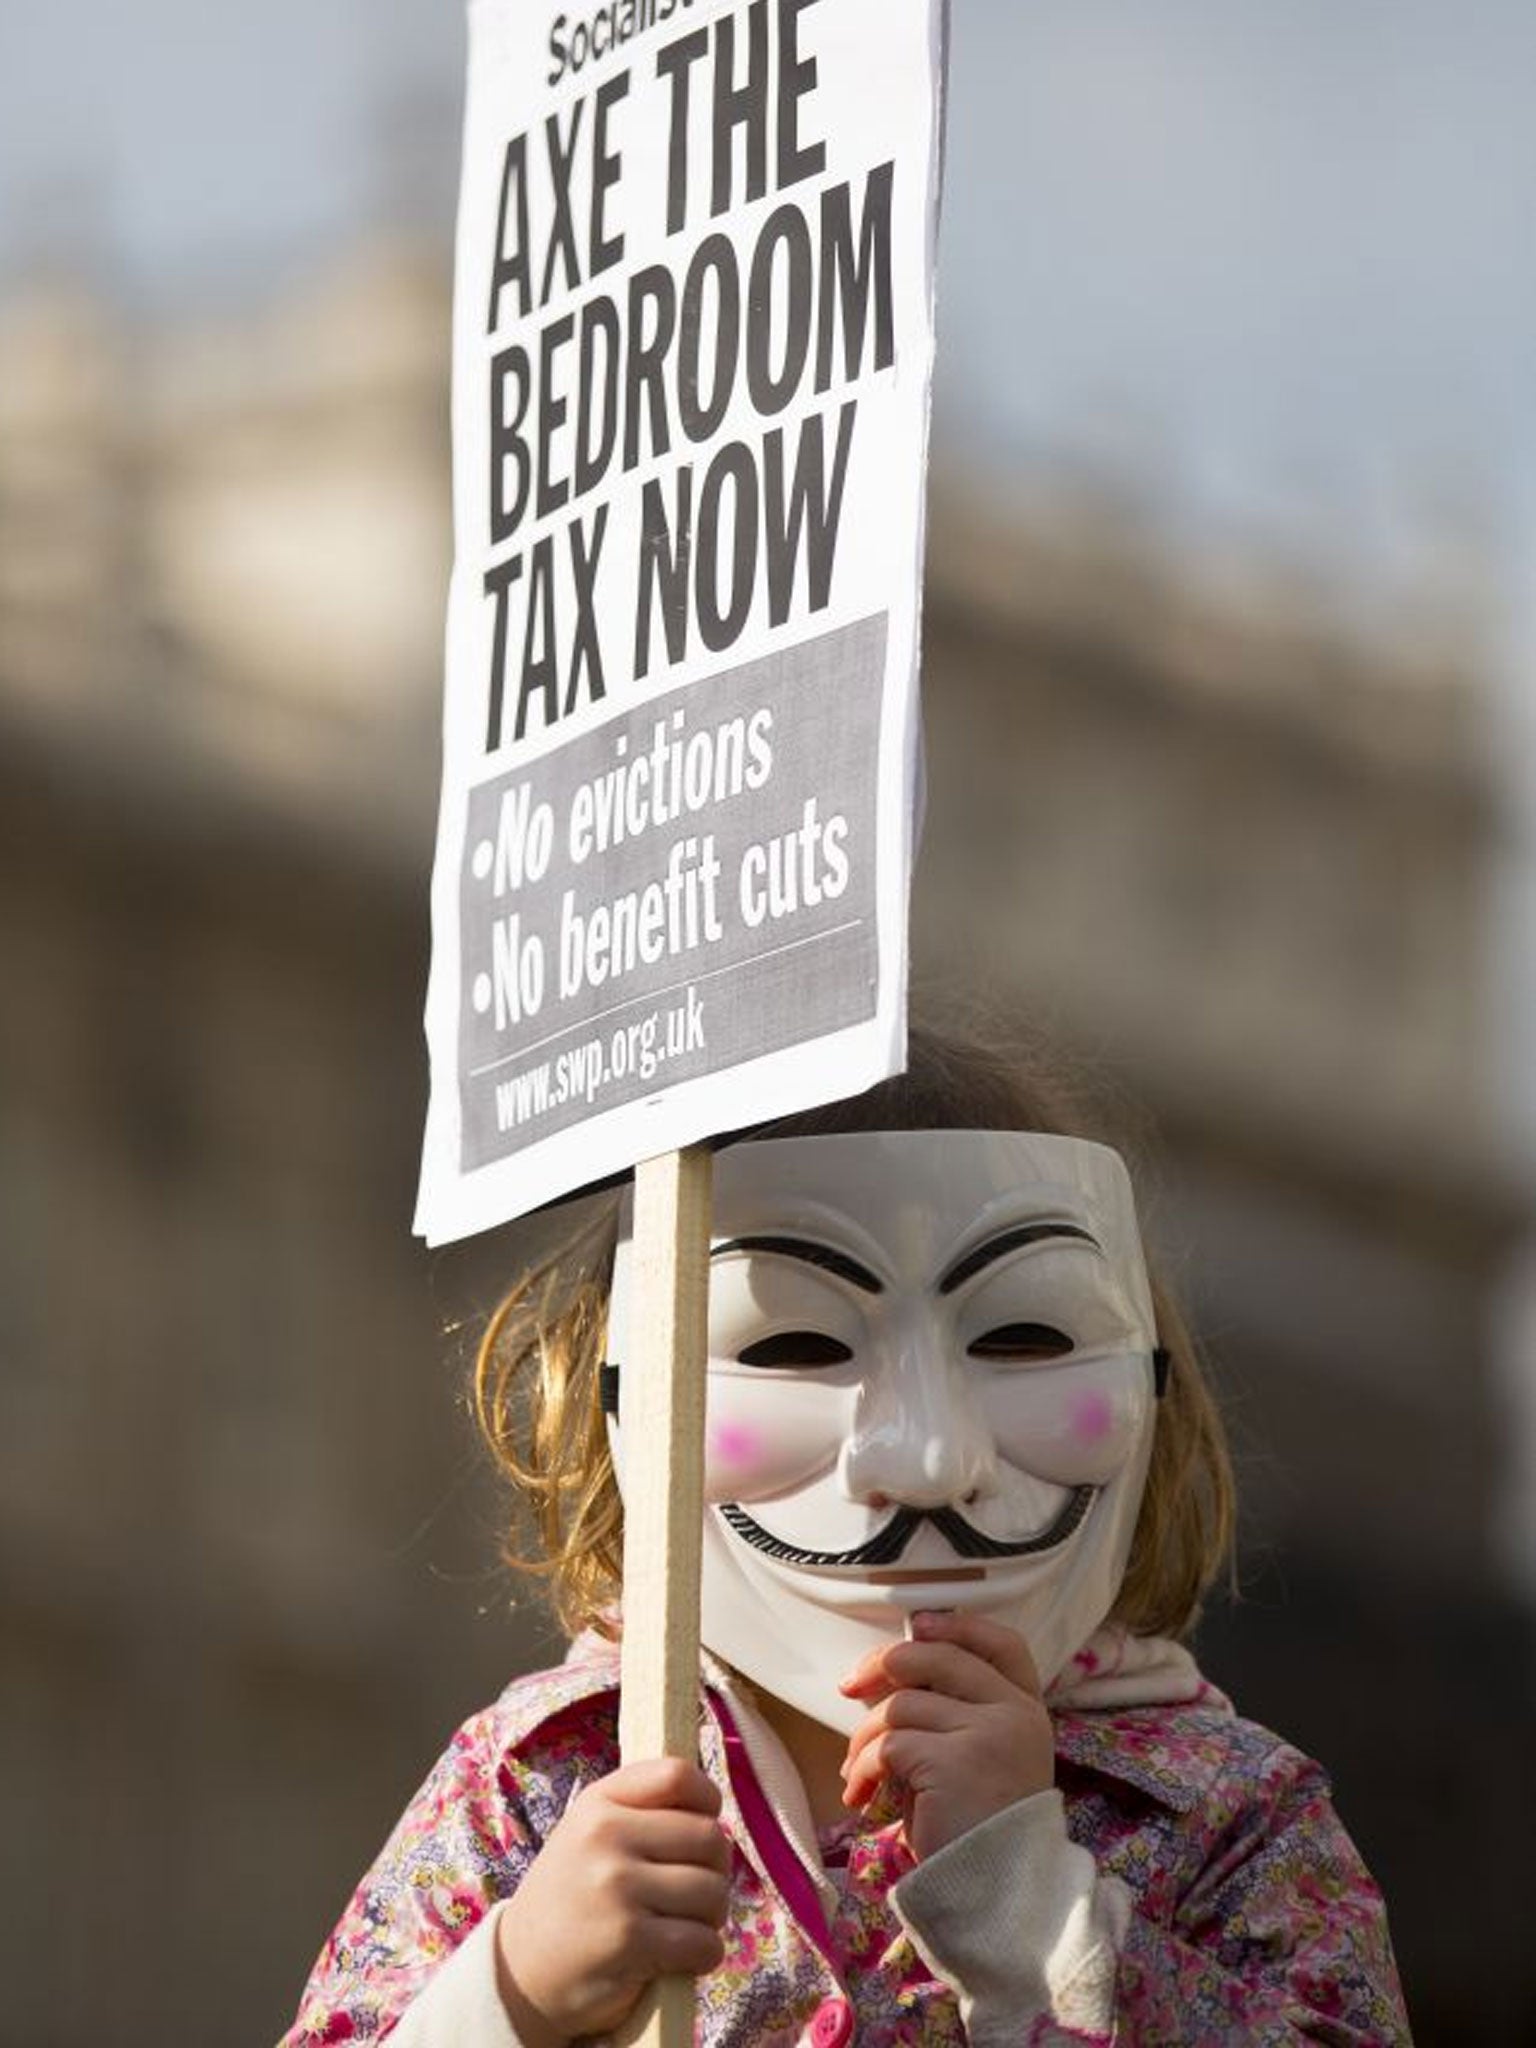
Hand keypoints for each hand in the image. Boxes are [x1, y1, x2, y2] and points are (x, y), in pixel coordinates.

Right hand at [494, 1757, 729, 2046]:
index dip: (707, 1801)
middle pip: (709, 1837)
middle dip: (715, 1870)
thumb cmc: (572, 1898)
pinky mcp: (628, 1939)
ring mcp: (616, 1886)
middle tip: (693, 1894)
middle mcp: (605, 1835)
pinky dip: (704, 1955)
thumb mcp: (590, 1834)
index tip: (701, 1827)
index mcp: (599, 1802)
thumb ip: (642, 1812)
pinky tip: (682, 1959)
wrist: (520, 1974)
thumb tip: (715, 1814)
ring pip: (713, 1891)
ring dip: (711, 1917)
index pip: (678, 1775)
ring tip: (684, 1927)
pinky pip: (702, 1942)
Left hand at [838, 1609, 1053, 1859]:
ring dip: (864, 1736)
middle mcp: (1014, 1713)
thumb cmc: (979, 1829)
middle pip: (936, 1657)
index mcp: (1027, 1709)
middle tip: (850, 1687)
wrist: (998, 1893)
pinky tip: (860, 1792)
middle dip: (882, 1665)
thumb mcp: (984, 1759)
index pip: (1002, 1642)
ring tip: (855, 1771)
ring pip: (900, 1704)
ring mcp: (988, 1733)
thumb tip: (889, 1675)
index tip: (917, 1625)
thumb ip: (959, 1715)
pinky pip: (889, 1745)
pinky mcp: (953, 1761)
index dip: (957, 1625)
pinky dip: (864, 1767)